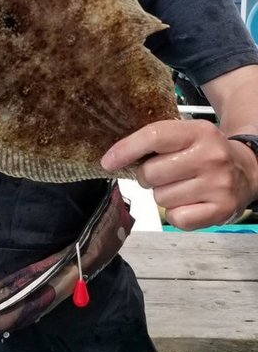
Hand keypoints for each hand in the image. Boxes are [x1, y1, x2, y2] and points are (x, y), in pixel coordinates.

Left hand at [100, 118, 256, 228]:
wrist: (246, 171)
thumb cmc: (205, 153)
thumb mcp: (187, 135)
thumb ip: (157, 141)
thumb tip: (116, 156)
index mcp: (198, 132)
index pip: (154, 136)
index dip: (126, 150)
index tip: (108, 161)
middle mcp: (210, 157)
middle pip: (151, 173)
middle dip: (148, 177)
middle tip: (163, 174)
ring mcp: (217, 185)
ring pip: (161, 198)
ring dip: (164, 195)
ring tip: (182, 186)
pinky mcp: (220, 209)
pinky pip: (175, 219)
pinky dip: (175, 214)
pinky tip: (189, 202)